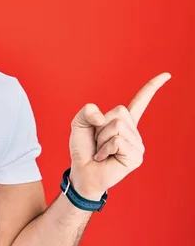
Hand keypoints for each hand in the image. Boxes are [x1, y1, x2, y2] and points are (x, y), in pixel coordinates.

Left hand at [68, 72, 170, 199]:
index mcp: (123, 121)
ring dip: (101, 138)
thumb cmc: (83, 148)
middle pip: (119, 112)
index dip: (152, 87)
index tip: (167, 75)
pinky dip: (104, 148)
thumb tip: (101, 116)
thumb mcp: (79, 124)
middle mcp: (133, 131)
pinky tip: (104, 157)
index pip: (140, 101)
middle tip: (98, 141)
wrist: (82, 171)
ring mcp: (137, 144)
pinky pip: (117, 141)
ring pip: (117, 126)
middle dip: (100, 125)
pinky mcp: (136, 156)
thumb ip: (87, 111)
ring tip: (101, 150)